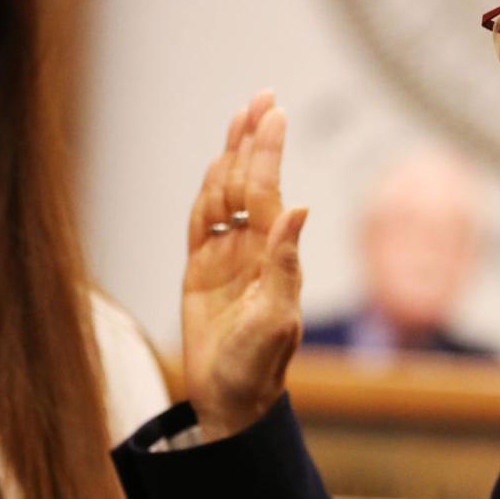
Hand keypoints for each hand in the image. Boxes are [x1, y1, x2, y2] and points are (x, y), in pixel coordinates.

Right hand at [182, 90, 308, 440]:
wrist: (231, 400)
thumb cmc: (258, 366)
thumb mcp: (276, 318)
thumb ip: (285, 264)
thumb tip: (298, 208)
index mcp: (272, 257)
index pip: (268, 192)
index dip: (268, 152)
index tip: (274, 112)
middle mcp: (252, 251)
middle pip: (249, 183)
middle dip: (254, 141)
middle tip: (262, 97)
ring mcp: (226, 259)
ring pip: (225, 196)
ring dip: (232, 158)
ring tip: (243, 119)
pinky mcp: (201, 273)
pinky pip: (201, 224)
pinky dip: (207, 193)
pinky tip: (218, 166)